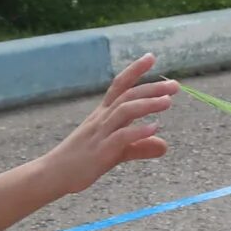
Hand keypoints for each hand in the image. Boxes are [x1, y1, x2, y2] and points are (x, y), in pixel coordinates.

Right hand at [44, 54, 175, 193]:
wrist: (55, 174)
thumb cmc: (83, 160)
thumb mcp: (116, 151)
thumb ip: (139, 146)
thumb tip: (164, 145)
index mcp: (103, 114)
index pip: (120, 85)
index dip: (134, 70)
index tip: (151, 57)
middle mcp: (102, 119)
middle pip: (128, 96)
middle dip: (151, 88)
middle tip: (175, 85)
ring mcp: (100, 134)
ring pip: (124, 111)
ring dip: (147, 104)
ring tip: (168, 101)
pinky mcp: (100, 151)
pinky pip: (120, 137)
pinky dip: (137, 131)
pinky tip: (154, 129)